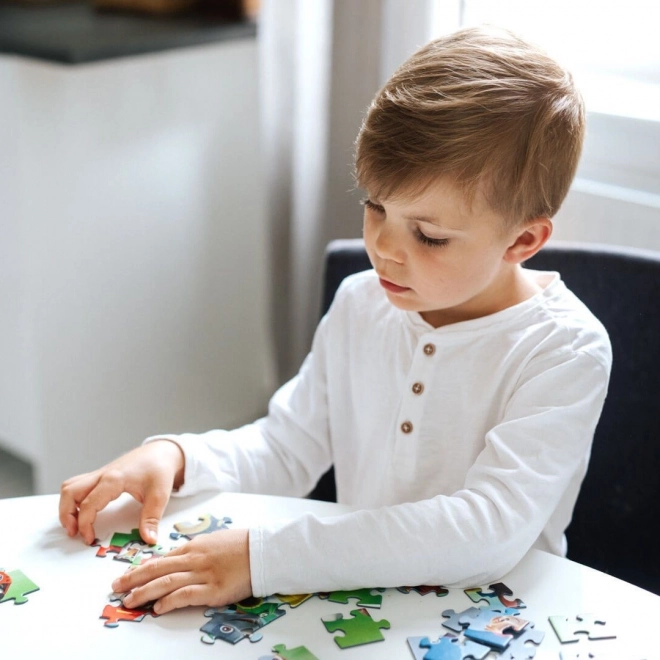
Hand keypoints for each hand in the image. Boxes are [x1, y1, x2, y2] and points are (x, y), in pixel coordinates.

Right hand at [59, 440, 184, 544]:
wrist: (162, 451)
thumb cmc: (160, 469)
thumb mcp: (160, 495)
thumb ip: (151, 518)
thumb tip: (149, 539)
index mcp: (114, 479)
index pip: (88, 504)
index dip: (84, 524)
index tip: (89, 539)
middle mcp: (102, 474)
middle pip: (70, 491)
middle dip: (66, 514)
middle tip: (74, 532)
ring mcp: (100, 473)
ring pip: (71, 486)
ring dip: (67, 505)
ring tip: (75, 524)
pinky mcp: (101, 475)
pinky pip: (79, 485)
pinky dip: (74, 499)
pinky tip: (83, 512)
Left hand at [112, 529, 251, 613]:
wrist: (263, 550)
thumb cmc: (241, 545)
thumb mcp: (214, 542)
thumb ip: (196, 551)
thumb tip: (178, 561)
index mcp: (194, 547)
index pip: (162, 559)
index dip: (142, 568)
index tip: (126, 576)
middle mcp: (194, 559)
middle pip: (158, 569)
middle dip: (134, 579)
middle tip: (115, 588)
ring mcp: (203, 574)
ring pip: (167, 582)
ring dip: (144, 592)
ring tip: (129, 601)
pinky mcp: (213, 589)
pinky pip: (186, 595)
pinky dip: (169, 601)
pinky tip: (157, 608)